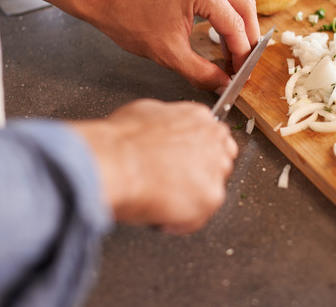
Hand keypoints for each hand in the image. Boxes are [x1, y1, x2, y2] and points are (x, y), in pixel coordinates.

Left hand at [0, 0, 256, 91]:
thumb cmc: (126, 17)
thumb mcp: (167, 53)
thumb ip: (201, 72)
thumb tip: (222, 83)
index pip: (235, 25)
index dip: (241, 53)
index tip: (240, 71)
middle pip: (245, 4)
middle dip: (247, 35)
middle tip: (243, 60)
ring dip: (239, 21)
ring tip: (234, 48)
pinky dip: (228, 9)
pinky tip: (222, 29)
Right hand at [71, 99, 236, 233]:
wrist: (116, 162)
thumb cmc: (121, 141)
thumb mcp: (144, 113)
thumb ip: (166, 123)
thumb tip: (160, 132)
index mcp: (198, 118)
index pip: (213, 138)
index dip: (197, 155)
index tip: (185, 164)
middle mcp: (213, 140)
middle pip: (220, 163)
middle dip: (199, 175)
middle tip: (173, 185)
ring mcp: (215, 169)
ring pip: (211, 191)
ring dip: (191, 199)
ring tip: (162, 201)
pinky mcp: (211, 197)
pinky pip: (198, 217)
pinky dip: (180, 222)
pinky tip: (161, 216)